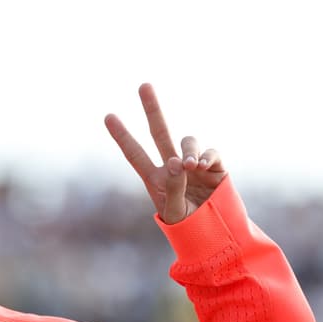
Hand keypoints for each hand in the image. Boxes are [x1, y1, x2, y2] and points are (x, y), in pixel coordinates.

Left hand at [105, 83, 227, 223]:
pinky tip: (202, 166)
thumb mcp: (173, 212)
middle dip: (152, 109)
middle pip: (159, 132)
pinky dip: (207, 156)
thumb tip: (177, 162)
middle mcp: (172, 166)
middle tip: (144, 85)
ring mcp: (194, 164)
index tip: (108, 116)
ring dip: (188, 149)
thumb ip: (172, 188)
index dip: (122, 135)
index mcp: (154, 178)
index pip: (134, 153)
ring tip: (190, 165)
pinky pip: (210, 153)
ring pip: (186, 142)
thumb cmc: (187, 227)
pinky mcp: (215, 167)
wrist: (214, 234)